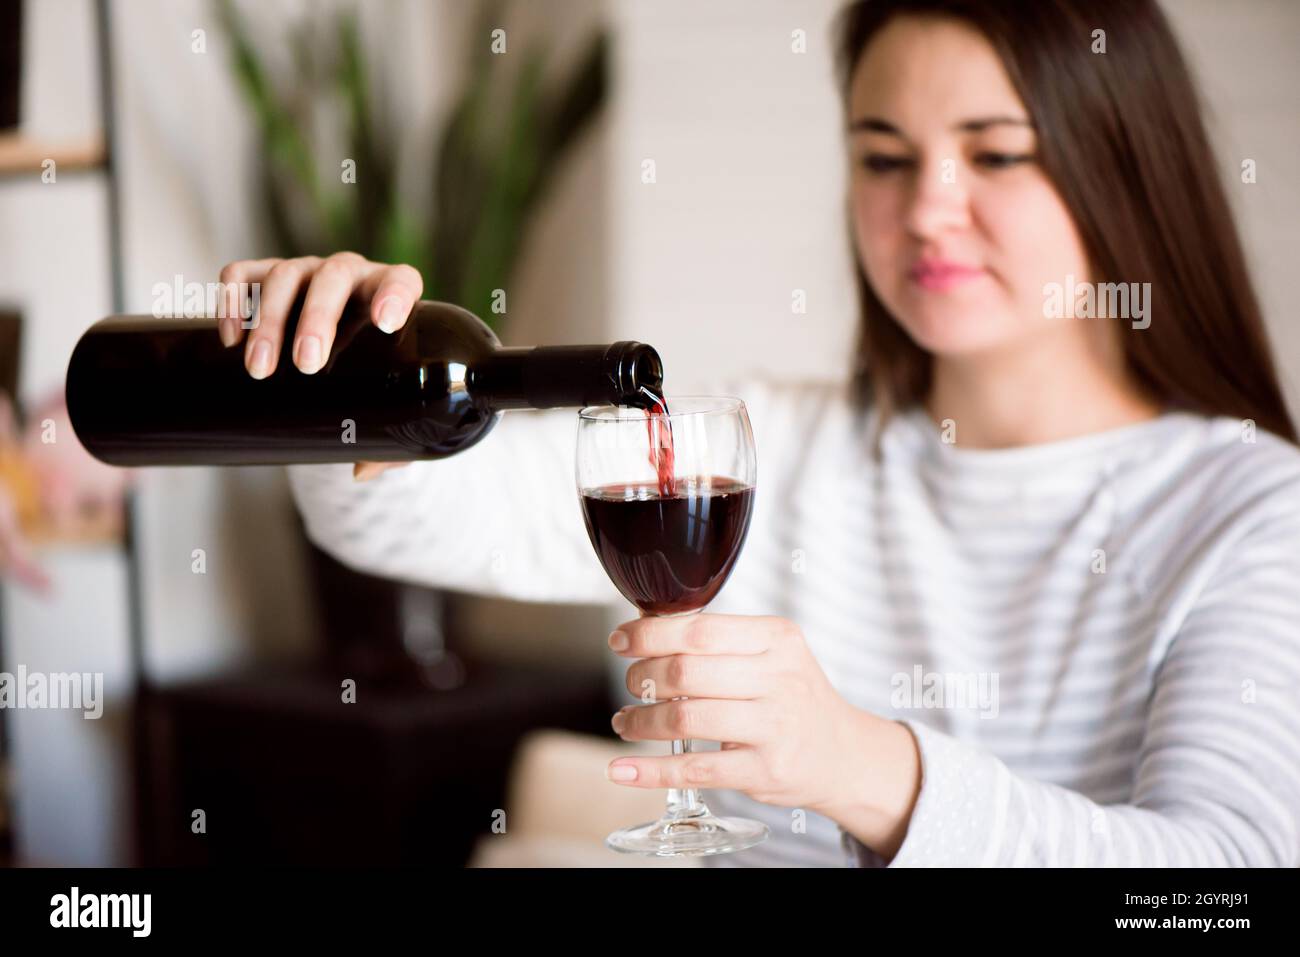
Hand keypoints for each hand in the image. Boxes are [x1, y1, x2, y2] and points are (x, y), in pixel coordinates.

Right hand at [216, 251, 421, 480]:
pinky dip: (231, 300)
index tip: (386, 323)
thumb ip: (389, 443)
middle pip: (333, 279)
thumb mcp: (390, 411)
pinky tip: (229, 339)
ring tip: (259, 370)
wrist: (336, 353)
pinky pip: (241, 274)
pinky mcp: (264, 276)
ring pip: (283, 277)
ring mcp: (305, 272)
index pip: (402, 281)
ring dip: (268, 321)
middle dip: (317, 318)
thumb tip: (361, 470)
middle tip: (306, 364)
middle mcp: (348, 276)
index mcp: (391, 295)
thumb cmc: (371, 378)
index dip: (396, 295)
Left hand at [605, 613, 872, 811]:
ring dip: (641, 722)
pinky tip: (622, 768)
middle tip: (632, 684)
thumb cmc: (793, 697)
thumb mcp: (773, 653)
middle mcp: (779, 679)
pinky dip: (650, 771)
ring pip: (685, 719)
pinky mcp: (764, 771)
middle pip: (686, 672)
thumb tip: (644, 627)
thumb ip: (719, 641)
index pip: (699, 630)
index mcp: (777, 638)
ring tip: (627, 723)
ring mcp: (773, 728)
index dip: (649, 635)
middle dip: (643, 677)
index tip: (621, 641)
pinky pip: (694, 770)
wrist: (843, 754)